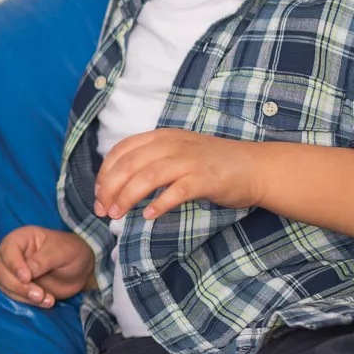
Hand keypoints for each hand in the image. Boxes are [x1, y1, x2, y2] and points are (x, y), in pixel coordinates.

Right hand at [0, 226, 94, 308]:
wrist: (81, 270)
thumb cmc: (72, 252)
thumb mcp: (62, 252)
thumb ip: (44, 260)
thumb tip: (27, 273)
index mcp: (21, 238)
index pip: (8, 249)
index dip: (14, 264)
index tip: (27, 277)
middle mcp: (13, 254)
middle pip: (0, 270)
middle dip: (17, 285)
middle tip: (38, 294)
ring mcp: (13, 271)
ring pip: (4, 285)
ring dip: (22, 295)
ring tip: (46, 300)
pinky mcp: (18, 286)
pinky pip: (14, 295)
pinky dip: (27, 301)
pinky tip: (46, 302)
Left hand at [95, 130, 264, 220]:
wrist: (255, 167)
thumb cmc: (211, 164)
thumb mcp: (176, 153)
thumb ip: (150, 161)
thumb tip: (117, 183)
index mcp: (161, 137)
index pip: (121, 150)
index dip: (104, 173)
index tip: (98, 194)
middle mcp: (172, 145)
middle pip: (129, 165)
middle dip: (109, 189)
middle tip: (102, 210)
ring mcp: (190, 160)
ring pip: (147, 176)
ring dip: (127, 197)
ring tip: (117, 215)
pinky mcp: (206, 179)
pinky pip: (177, 191)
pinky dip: (160, 203)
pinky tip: (149, 216)